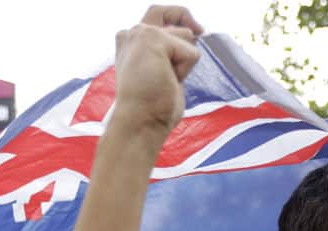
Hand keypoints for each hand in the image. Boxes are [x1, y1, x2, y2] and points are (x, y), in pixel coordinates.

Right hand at [112, 5, 202, 135]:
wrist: (139, 123)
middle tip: (192, 43)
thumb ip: (171, 54)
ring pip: (186, 35)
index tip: (197, 29)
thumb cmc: (152, 108)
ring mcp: (141, 33)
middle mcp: (132, 33)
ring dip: (185, 62)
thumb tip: (195, 34)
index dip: (178, 17)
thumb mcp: (163, 74)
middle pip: (171, 11)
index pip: (158, 14)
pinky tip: (168, 82)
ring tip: (165, 81)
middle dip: (187, 23)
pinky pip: (191, 52)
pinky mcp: (153, 39)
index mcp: (131, 42)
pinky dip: (186, 71)